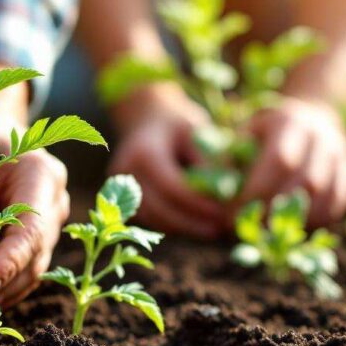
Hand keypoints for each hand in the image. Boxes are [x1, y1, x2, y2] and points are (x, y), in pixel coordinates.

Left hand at [0, 115, 69, 307]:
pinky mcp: (41, 235)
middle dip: (1, 284)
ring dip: (2, 291)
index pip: (30, 231)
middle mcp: (56, 201)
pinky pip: (26, 267)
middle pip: (35, 255)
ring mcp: (53, 220)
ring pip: (33, 268)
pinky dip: (4, 285)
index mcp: (43, 175)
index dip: (7, 264)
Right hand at [109, 86, 224, 238]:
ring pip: (153, 218)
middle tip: (221, 227)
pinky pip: (149, 217)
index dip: (198, 204)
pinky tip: (194, 223)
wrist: (146, 118)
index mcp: (144, 152)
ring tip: (211, 228)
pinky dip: (172, 223)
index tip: (223, 212)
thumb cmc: (178, 124)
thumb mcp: (199, 134)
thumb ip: (210, 163)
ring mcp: (119, 185)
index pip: (172, 187)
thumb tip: (227, 198)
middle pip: (160, 209)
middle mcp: (126, 171)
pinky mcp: (122, 196)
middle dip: (192, 222)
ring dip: (183, 227)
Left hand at [239, 97, 345, 226]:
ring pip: (325, 199)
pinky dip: (311, 222)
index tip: (231, 213)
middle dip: (272, 212)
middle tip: (247, 229)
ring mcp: (342, 157)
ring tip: (266, 231)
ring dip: (294, 222)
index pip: (280, 161)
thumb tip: (216, 195)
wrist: (310, 118)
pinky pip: (336, 207)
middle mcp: (323, 138)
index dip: (257, 191)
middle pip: (305, 184)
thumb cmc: (264, 132)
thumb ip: (230, 159)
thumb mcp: (243, 134)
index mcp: (291, 122)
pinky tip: (288, 227)